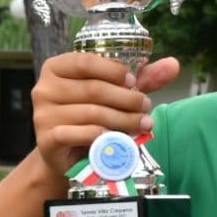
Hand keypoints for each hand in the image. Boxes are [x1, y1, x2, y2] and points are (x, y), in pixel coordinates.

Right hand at [30, 53, 179, 181]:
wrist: (67, 155)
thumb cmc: (92, 116)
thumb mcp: (116, 93)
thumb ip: (142, 78)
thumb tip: (173, 64)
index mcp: (56, 68)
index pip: (86, 61)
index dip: (114, 71)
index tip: (134, 83)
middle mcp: (44, 88)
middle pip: (93, 89)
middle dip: (126, 99)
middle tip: (146, 107)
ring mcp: (42, 114)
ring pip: (92, 113)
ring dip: (123, 119)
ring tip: (143, 124)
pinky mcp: (47, 139)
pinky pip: (81, 134)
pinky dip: (103, 136)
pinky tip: (118, 139)